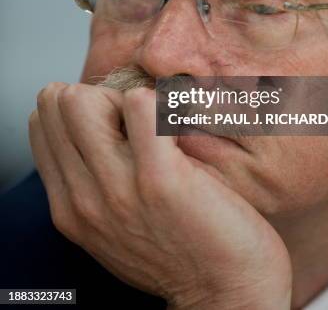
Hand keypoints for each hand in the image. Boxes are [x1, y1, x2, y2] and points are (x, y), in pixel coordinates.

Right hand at [29, 83, 291, 308]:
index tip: (115, 123)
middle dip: (99, 97)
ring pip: (84, 99)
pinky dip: (160, 101)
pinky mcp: (160, 178)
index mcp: (69, 206)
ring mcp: (118, 188)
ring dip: (124, 98)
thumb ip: (91, 182)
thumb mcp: (114, 225)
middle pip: (59, 103)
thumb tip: (89, 124)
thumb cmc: (176, 251)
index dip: (79, 109)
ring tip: (157, 124)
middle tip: (138, 121)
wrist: (226, 292)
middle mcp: (83, 198)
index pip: (41, 121)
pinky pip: (141, 104)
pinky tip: (181, 126)